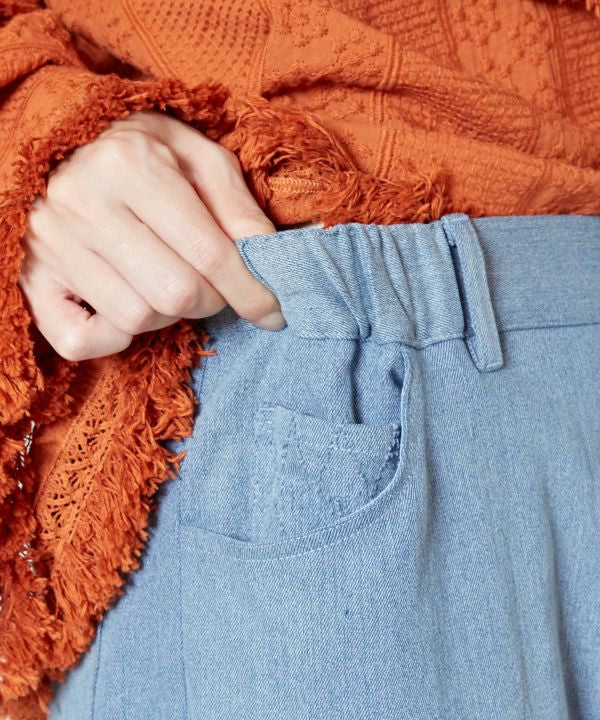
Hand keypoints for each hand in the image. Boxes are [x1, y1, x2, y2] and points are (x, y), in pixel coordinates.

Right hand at [17, 109, 285, 360]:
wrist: (61, 143)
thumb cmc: (140, 150)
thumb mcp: (197, 155)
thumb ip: (236, 203)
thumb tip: (269, 256)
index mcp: (130, 165)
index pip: (209, 254)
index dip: (251, 292)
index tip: (273, 311)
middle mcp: (82, 205)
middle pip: (175, 295)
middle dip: (212, 301)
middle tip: (214, 285)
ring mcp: (50, 246)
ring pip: (136, 318)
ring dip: (167, 313)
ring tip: (166, 280)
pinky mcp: (31, 280)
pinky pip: (80, 340)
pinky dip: (114, 335)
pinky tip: (126, 299)